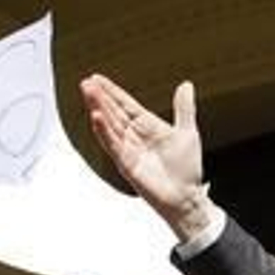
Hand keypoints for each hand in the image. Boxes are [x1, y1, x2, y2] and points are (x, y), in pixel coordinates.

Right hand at [80, 75, 214, 240]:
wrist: (187, 197)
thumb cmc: (186, 169)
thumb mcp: (187, 132)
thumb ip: (184, 108)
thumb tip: (186, 85)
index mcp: (147, 127)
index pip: (125, 105)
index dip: (112, 92)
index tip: (97, 78)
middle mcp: (135, 137)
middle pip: (114, 112)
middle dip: (100, 97)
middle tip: (87, 83)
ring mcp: (129, 150)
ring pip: (110, 125)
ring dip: (98, 109)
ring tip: (88, 93)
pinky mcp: (127, 164)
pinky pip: (112, 145)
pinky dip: (104, 132)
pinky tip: (96, 117)